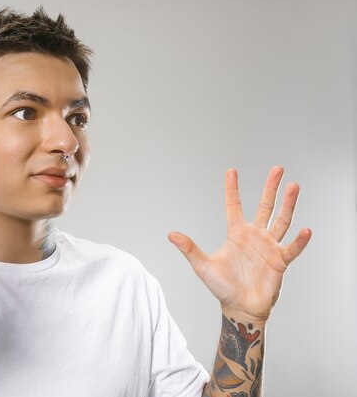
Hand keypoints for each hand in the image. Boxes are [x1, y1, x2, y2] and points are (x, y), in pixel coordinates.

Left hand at [168, 166, 310, 321]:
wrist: (239, 307)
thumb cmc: (222, 287)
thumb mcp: (202, 266)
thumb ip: (190, 248)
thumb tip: (171, 235)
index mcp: (236, 234)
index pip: (234, 205)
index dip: (232, 188)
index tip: (232, 171)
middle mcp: (255, 236)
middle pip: (265, 206)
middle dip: (271, 187)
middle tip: (278, 169)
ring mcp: (269, 247)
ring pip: (281, 220)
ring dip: (288, 204)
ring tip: (294, 186)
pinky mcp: (280, 261)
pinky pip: (292, 248)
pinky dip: (299, 240)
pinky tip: (306, 230)